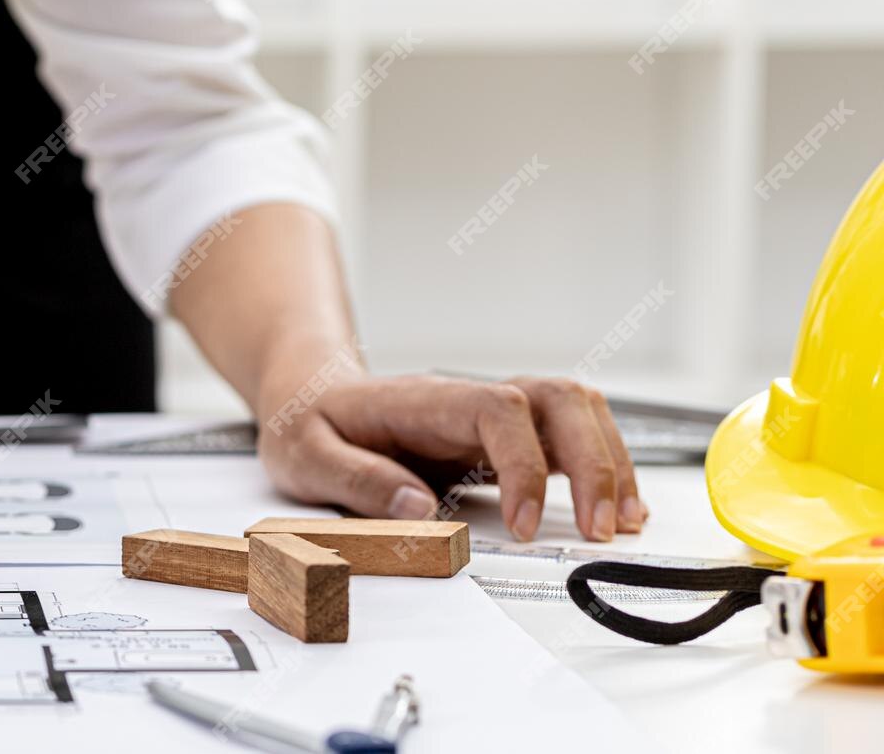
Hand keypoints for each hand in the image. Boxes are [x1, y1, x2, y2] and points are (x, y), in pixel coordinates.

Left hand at [256, 374, 645, 541]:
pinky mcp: (501, 436)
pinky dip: (600, 468)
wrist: (308, 396)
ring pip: (575, 411)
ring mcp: (490, 415)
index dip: (524, 464)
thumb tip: (417, 511)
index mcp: (424, 400)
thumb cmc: (310, 423)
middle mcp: (468, 399)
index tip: (523, 524)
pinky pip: (566, 438)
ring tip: (621, 523)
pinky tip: (613, 508)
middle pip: (557, 400)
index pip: (498, 411)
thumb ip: (355, 479)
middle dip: (594, 462)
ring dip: (610, 461)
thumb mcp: (304, 454)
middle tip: (602, 529)